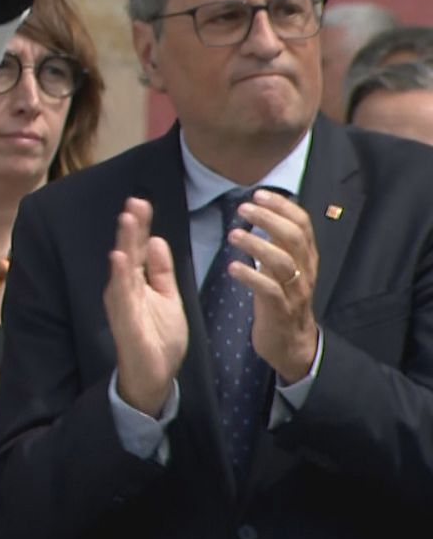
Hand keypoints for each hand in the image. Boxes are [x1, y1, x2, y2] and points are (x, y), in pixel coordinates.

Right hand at [103, 197, 186, 415]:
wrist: (157, 375)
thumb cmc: (159, 338)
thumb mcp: (168, 297)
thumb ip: (161, 271)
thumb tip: (155, 240)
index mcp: (137, 282)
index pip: (137, 248)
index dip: (139, 226)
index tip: (142, 202)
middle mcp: (125, 288)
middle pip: (127, 251)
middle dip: (130, 227)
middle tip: (134, 202)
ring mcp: (122, 303)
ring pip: (121, 267)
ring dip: (123, 243)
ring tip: (127, 219)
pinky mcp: (123, 319)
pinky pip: (120, 294)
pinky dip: (119, 275)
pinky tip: (118, 257)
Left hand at [226, 189, 320, 382]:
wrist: (293, 344)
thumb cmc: (282, 300)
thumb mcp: (284, 268)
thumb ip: (277, 244)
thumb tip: (261, 213)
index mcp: (306, 258)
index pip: (302, 225)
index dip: (282, 207)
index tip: (259, 194)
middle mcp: (305, 271)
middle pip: (293, 238)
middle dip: (269, 219)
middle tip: (243, 208)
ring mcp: (294, 292)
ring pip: (283, 262)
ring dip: (257, 245)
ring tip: (233, 235)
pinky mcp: (280, 311)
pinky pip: (270, 290)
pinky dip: (251, 276)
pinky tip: (233, 267)